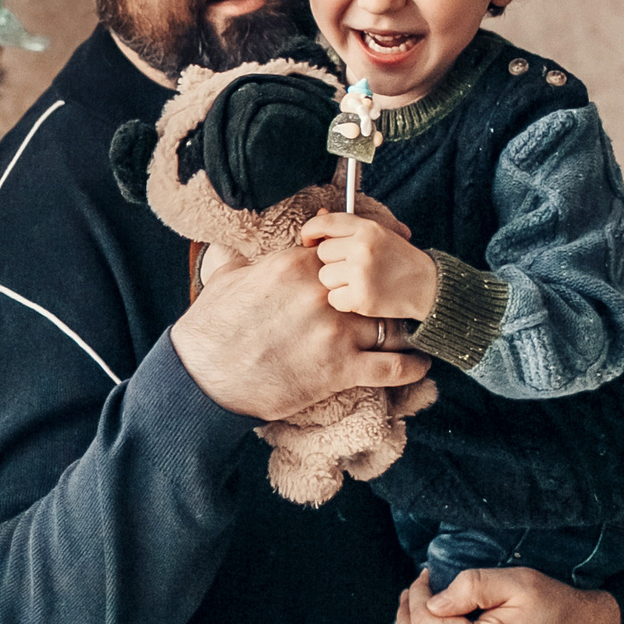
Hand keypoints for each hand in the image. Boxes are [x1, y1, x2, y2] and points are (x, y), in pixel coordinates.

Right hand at [169, 243, 428, 419]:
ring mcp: (336, 332)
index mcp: (297, 266)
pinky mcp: (341, 370)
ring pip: (391, 323)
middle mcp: (324, 293)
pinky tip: (420, 366)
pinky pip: (394, 366)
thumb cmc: (211, 328)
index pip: (345, 253)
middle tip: (395, 303)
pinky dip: (413, 367)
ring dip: (403, 329)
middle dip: (386, 296)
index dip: (360, 263)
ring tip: (413, 334)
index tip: (369, 271)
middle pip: (375, 287)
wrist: (203, 375)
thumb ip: (241, 259)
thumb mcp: (224, 278)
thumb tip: (233, 248)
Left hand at [301, 212, 437, 319]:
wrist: (428, 287)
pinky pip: (333, 298)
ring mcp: (361, 273)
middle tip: (353, 267)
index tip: (309, 240)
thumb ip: (349, 226)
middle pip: (322, 253)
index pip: (324, 223)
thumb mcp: (379, 234)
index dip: (310, 231)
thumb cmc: (399, 260)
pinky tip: (362, 296)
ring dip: (337, 282)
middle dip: (333, 261)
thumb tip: (319, 213)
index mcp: (368, 228)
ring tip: (360, 282)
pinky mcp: (361, 298)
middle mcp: (363, 248)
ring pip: (325, 277)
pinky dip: (344, 301)